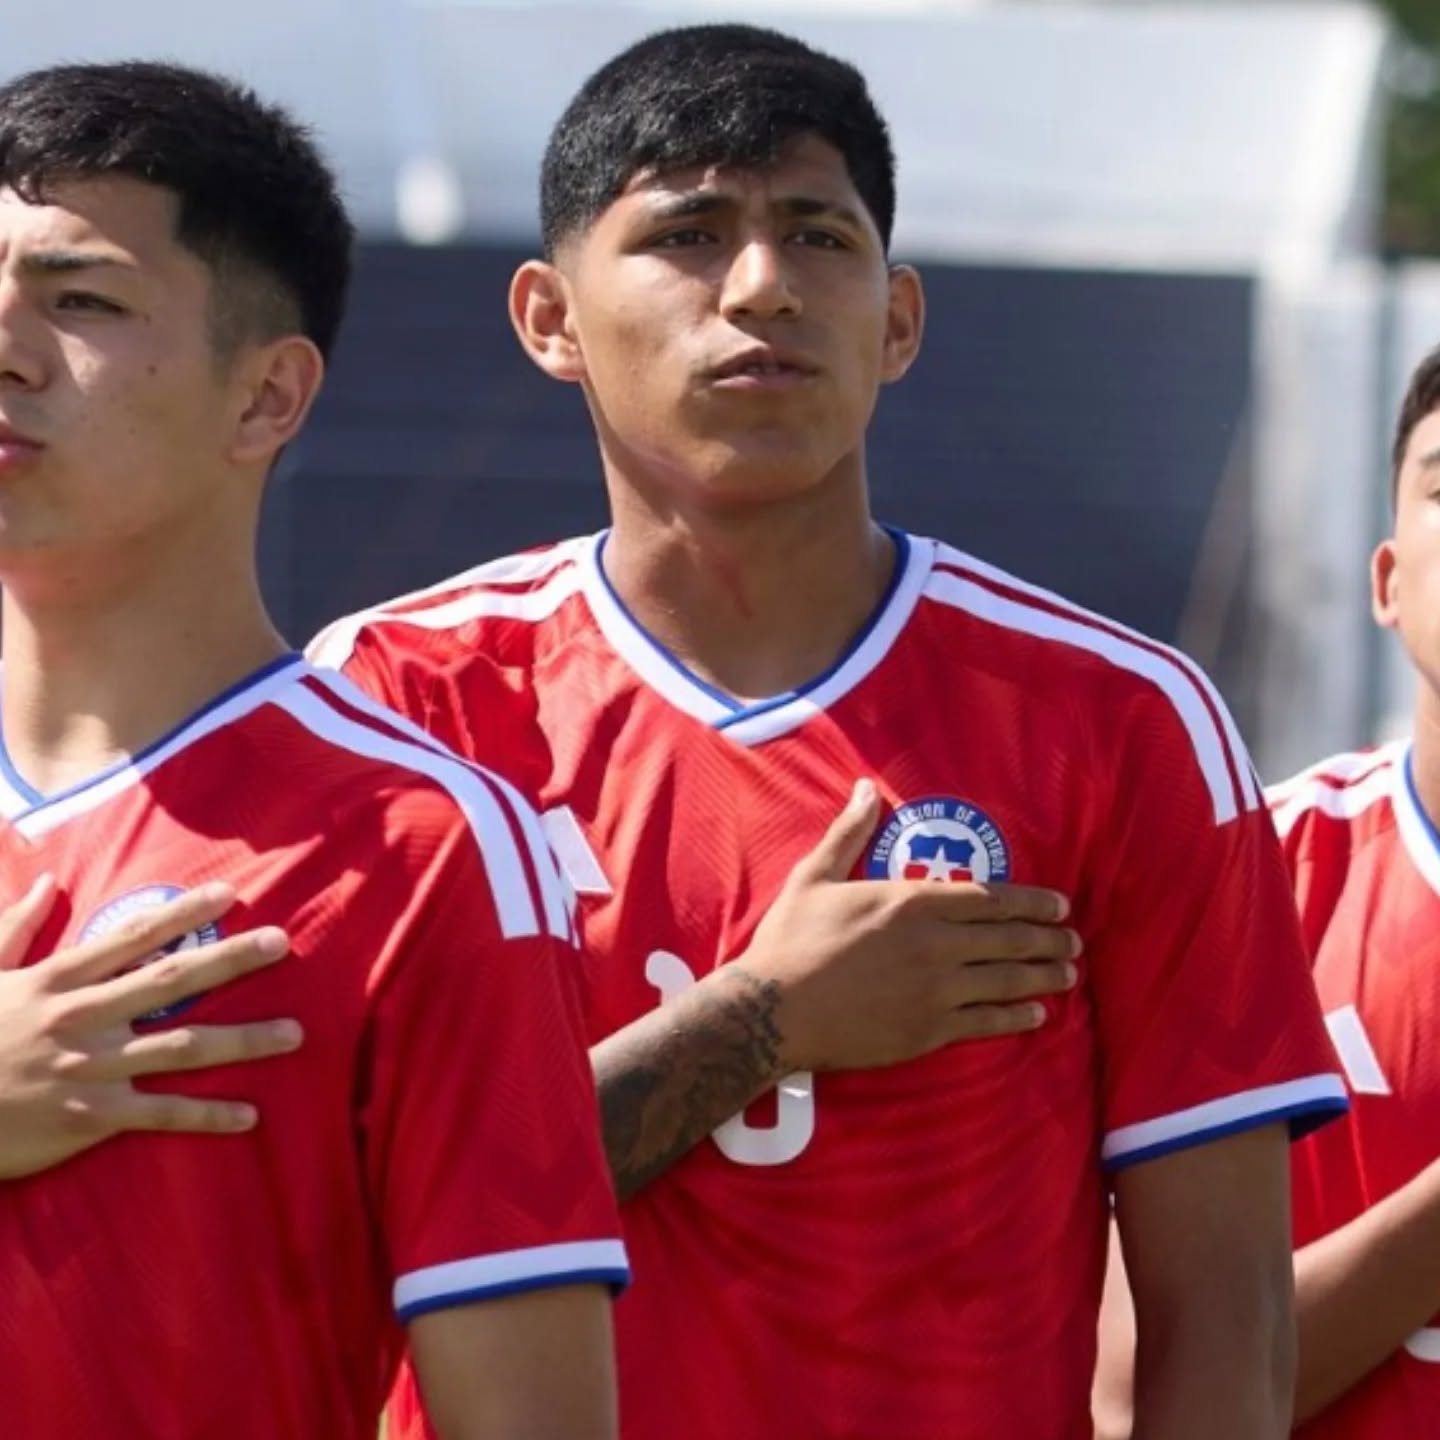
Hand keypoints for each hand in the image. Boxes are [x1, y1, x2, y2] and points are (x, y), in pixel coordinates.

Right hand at [0, 875, 301, 1179]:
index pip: (131, 937)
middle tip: (281, 944)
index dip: (182, 914)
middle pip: (170, 983)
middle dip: (229, 960)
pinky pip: (160, 1115)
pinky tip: (251, 1115)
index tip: (229, 895)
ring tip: (295, 1033)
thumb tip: (46, 882)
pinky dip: (207, 1116)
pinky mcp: (90, 1119)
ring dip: (243, 1040)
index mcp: (57, 982)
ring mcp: (90, 1071)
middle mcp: (82, 1020)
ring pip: (182, 1050)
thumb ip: (15, 928)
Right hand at [736, 779, 1079, 1072]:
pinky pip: (987, 1023)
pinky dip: (1018, 1017)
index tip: (1059, 906)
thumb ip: (850, 833)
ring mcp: (937, 990)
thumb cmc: (791, 939)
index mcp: (912, 901)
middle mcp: (935, 944)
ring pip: (1006, 980)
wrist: (772, 1010)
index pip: (990, 899)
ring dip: (1044, 976)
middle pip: (1008, 939)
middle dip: (1048, 939)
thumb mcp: (815, 876)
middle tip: (1074, 941)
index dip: (1031, 903)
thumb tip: (864, 788)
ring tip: (1068, 974)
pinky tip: (1037, 1015)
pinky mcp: (929, 1031)